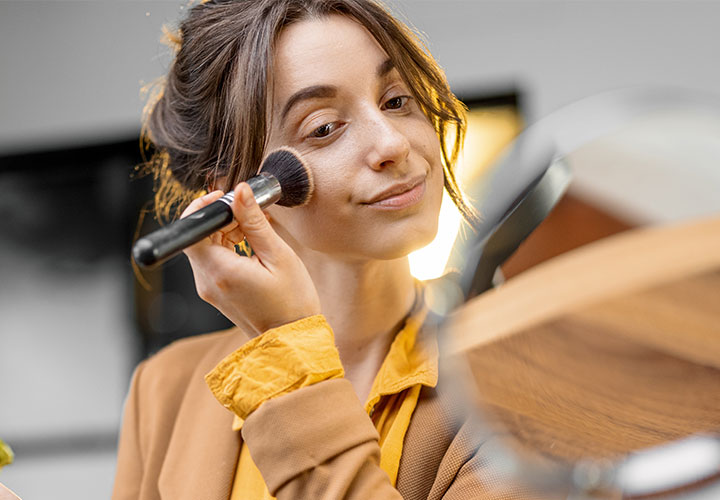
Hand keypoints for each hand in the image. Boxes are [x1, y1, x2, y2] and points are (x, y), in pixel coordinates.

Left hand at [181, 183, 321, 336]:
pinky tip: (250, 247)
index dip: (203, 208)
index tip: (225, 198)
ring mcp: (210, 290)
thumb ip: (255, 222)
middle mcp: (208, 282)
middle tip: (248, 214)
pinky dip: (226, 248)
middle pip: (197, 238)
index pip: (190, 231)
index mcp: (221, 272)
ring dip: (224, 233)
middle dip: (219, 219)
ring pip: (205, 248)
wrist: (293, 342)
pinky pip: (212, 262)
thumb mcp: (279, 256)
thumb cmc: (292, 303)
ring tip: (254, 232)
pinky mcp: (216, 294)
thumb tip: (241, 192)